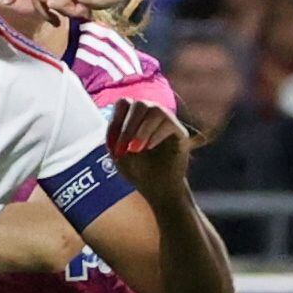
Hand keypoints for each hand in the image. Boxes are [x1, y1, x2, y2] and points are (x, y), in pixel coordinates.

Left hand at [111, 99, 195, 213]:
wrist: (157, 189)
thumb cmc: (137, 169)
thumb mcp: (118, 153)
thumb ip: (113, 137)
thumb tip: (115, 128)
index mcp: (134, 116)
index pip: (124, 103)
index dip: (115, 121)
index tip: (112, 144)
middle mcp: (151, 114)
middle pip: (140, 104)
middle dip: (128, 127)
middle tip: (124, 148)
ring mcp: (167, 121)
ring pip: (156, 110)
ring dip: (142, 130)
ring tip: (136, 149)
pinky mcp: (180, 132)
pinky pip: (170, 123)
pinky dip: (156, 135)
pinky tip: (149, 148)